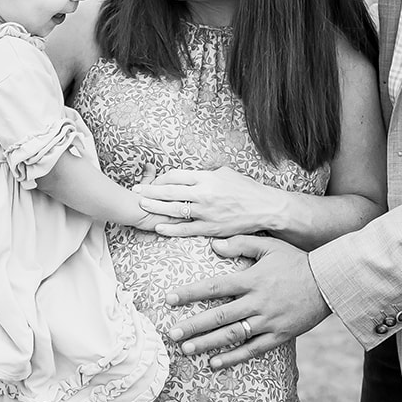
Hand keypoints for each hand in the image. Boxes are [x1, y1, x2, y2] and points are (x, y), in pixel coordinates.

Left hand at [139, 166, 275, 237]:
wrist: (265, 208)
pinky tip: (159, 227)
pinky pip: (186, 229)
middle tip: (135, 192)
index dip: (160, 179)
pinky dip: (170, 229)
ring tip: (142, 206)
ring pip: (173, 210)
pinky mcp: (210, 228)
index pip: (176, 176)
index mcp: (206, 178)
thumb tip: (190, 175)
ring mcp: (206, 212)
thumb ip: (205, 174)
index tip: (151, 181)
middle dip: (150, 191)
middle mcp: (203, 194)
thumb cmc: (246, 189)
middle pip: (169, 192)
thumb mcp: (225, 173)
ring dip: (155, 208)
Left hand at [164, 234, 330, 366]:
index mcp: (252, 279)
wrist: (329, 282)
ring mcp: (268, 321)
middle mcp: (257, 302)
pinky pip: (252, 350)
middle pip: (219, 315)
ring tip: (186, 349)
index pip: (215, 286)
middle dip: (193, 325)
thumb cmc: (296, 261)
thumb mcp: (269, 246)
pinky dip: (233, 357)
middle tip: (171, 333)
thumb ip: (240, 244)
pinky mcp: (279, 336)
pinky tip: (214, 363)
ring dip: (207, 343)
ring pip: (232, 335)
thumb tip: (213, 244)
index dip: (190, 293)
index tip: (169, 299)